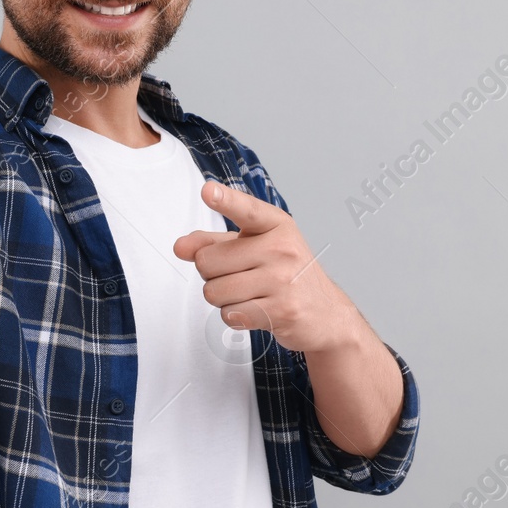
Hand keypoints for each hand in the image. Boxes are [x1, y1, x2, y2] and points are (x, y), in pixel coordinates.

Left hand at [173, 180, 354, 354]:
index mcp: (275, 225)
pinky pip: (230, 314)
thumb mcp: (253, 247)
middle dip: (211, 274)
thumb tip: (181, 247)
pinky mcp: (282, 310)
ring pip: (214, 291)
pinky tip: (255, 310)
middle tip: (237, 275)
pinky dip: (234, 316)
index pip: (246, 210)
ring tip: (248, 294)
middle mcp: (281, 248)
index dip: (225, 200)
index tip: (208, 191)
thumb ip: (213, 242)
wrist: (325, 313)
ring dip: (222, 298)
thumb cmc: (284, 274)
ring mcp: (283, 280)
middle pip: (208, 261)